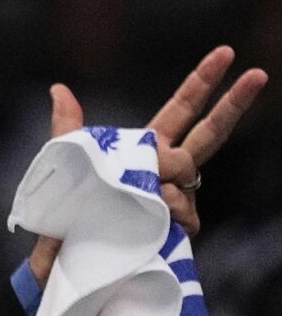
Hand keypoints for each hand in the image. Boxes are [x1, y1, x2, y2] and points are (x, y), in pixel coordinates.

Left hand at [27, 46, 266, 284]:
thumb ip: (68, 128)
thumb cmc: (67, 214)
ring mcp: (176, 199)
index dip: (203, 82)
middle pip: (210, 134)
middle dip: (233, 103)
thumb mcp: (65, 166)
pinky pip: (183, 212)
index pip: (182, 109)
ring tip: (133, 197)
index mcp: (146, 148)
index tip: (226, 53)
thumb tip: (59, 88)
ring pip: (187, 174)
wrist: (66, 262)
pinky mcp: (177, 229)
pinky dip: (165, 213)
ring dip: (161, 180)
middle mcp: (167, 171)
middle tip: (257, 73)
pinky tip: (149, 223)